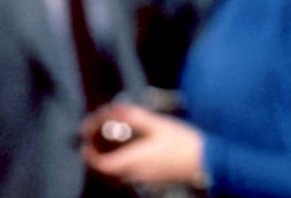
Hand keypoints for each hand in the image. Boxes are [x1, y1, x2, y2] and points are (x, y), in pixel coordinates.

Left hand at [80, 103, 204, 185]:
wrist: (205, 160)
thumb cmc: (182, 142)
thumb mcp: (159, 125)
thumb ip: (137, 118)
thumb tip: (117, 110)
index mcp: (133, 160)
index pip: (101, 164)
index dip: (90, 155)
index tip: (85, 142)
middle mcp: (134, 174)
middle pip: (106, 171)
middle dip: (98, 157)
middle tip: (96, 141)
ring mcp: (143, 179)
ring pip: (117, 174)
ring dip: (110, 161)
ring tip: (111, 146)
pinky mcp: (152, 180)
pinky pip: (128, 175)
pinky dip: (122, 165)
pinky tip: (130, 153)